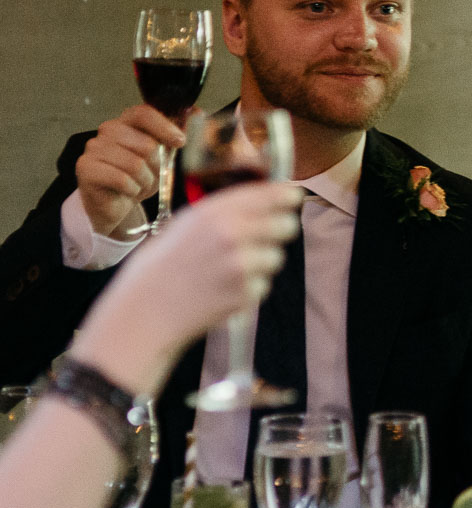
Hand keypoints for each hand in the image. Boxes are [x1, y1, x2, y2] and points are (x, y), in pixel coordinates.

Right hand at [68, 182, 303, 397]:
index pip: (270, 194)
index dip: (286, 195)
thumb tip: (261, 199)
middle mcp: (232, 234)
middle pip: (286, 224)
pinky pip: (264, 285)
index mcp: (213, 212)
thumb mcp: (183, 225)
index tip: (292, 195)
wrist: (144, 313)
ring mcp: (242, 265)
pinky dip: (250, 288)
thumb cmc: (159, 268)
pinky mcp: (247, 292)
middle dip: (279, 230)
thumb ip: (221, 212)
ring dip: (262, 263)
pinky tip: (221, 291)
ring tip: (228, 271)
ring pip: (276, 256)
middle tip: (262, 238)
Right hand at [73, 105, 187, 237]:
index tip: (180, 142)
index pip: (143, 113)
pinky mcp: (85, 168)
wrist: (113, 203)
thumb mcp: (160, 157)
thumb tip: (197, 113)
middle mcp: (107, 131)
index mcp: (125, 122)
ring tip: (139, 185)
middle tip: (152, 176)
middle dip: (156, 166)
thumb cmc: (137, 177)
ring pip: (135, 164)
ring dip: (145, 181)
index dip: (165, 127)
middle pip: (145, 144)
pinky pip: (121, 179)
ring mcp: (93, 148)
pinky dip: (132, 190)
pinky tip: (128, 191)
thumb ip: (174, 136)